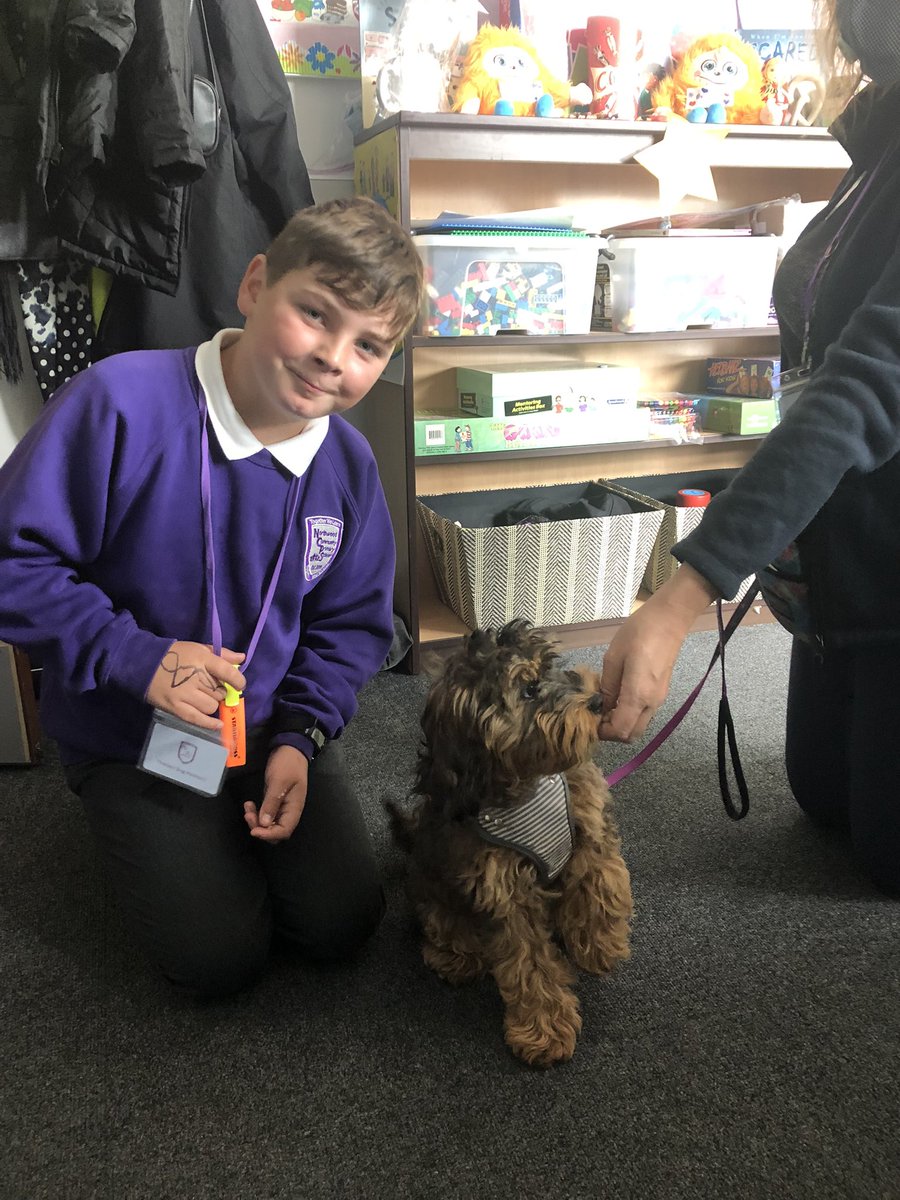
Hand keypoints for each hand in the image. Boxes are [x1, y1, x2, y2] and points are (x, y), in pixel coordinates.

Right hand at [146, 641, 245, 731]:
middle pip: (219, 691)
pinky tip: (218, 725)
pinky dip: (209, 723)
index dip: (237, 680)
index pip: (227, 672)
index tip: (239, 685)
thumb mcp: (198, 648)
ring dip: (211, 703)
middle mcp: (195, 677)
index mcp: (202, 659)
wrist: (143, 663)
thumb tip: (242, 659)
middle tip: (210, 688)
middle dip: (219, 691)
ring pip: (211, 706)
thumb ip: (222, 654)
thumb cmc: (175, 655)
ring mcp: (184, 694)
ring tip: (202, 697)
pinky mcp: (176, 707)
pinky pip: (198, 719)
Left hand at [243, 744, 308, 841]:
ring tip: (247, 808)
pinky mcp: (274, 801)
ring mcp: (281, 806)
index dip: (269, 835)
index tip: (255, 830)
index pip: (284, 831)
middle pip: (276, 831)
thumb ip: (272, 802)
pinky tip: (249, 804)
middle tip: (249, 815)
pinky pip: (265, 815)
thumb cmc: (288, 763)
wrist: (290, 748)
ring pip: (269, 824)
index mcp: (294, 807)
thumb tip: (265, 823)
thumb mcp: (279, 781)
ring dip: (256, 820)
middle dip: (261, 828)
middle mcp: (289, 810)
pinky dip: (256, 813)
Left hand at [598, 565, 717, 742]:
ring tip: (605, 703)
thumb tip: (600, 707)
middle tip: (596, 714)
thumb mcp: (613, 658)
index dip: (602, 732)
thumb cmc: (638, 634)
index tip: (589, 719)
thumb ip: (606, 687)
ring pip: (638, 725)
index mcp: (638, 696)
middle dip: (612, 731)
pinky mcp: (661, 692)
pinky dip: (629, 713)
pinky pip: (644, 713)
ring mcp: (659, 699)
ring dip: (621, 722)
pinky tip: (618, 695)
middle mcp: (651, 704)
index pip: (620, 731)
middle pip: (631, 734)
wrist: (669, 620)